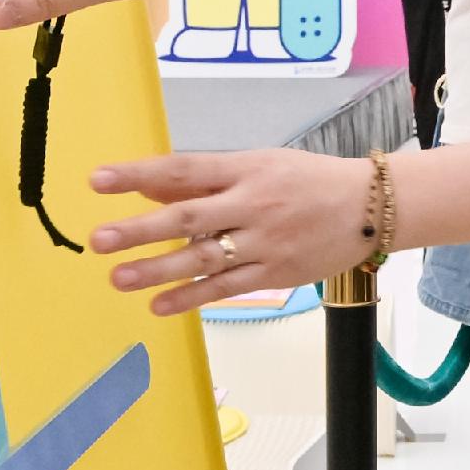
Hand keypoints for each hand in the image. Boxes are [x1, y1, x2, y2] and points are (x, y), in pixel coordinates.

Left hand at [81, 148, 373, 315]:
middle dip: (141, 230)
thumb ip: (204, 179)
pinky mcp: (275, 274)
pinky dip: (191, 297)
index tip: (98, 181)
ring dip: (158, 270)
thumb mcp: (258, 164)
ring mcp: (265, 243)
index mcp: (246, 169)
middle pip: (188, 218)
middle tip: (99, 239)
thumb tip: (148, 187)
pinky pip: (227, 288)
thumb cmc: (309, 181)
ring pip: (204, 259)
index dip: (139, 175)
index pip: (183, 170)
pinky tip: (159, 305)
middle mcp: (253, 204)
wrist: (372, 207)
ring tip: (117, 278)